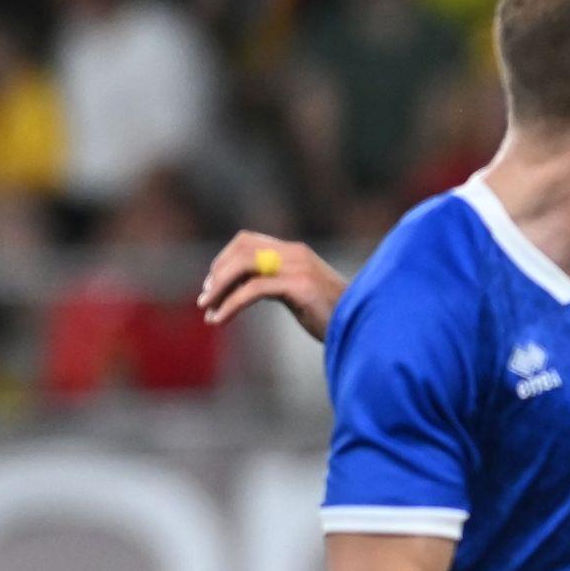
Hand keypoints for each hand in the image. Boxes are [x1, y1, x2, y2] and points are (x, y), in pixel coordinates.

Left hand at [199, 231, 348, 341]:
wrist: (365, 329)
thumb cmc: (332, 317)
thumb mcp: (299, 294)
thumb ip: (276, 283)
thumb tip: (242, 288)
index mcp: (295, 252)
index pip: (247, 241)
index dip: (223, 260)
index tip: (212, 286)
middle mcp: (296, 254)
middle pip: (241, 249)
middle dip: (217, 274)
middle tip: (205, 299)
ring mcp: (299, 268)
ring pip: (243, 265)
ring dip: (219, 288)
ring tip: (208, 310)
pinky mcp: (300, 286)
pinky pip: (253, 289)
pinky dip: (230, 304)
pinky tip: (220, 319)